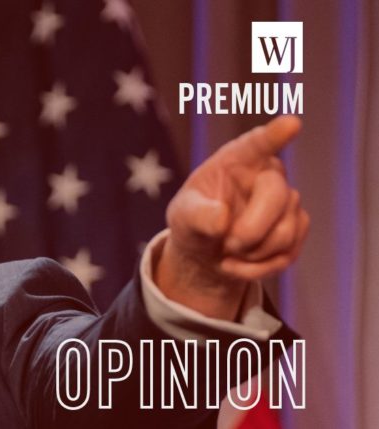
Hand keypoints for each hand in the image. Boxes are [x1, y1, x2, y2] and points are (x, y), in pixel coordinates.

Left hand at [156, 115, 309, 318]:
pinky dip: (259, 267)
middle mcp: (267, 174)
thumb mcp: (183, 217)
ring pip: (285, 230)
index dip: (274, 134)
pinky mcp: (297, 227)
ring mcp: (287, 200)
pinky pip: (288, 253)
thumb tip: (222, 219)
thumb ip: (197, 215)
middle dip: (250, 230)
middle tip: (227, 245)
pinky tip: (239, 263)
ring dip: (252, 253)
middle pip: (277, 195)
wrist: (207, 252)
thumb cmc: (193, 222)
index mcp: (236, 160)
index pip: (257, 143)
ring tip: (228, 252)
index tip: (291, 123)